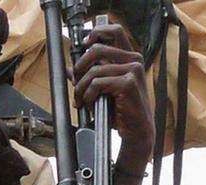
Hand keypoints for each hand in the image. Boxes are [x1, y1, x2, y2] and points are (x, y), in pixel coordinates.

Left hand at [73, 23, 154, 174]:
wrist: (136, 130)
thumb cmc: (121, 111)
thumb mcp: (102, 90)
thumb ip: (88, 77)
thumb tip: (69, 70)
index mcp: (129, 57)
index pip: (114, 32)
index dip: (95, 33)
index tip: (83, 44)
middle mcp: (133, 60)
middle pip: (96, 49)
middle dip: (80, 68)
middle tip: (75, 83)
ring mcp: (132, 70)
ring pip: (93, 71)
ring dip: (82, 88)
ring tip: (82, 101)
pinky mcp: (128, 83)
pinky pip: (97, 83)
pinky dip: (89, 95)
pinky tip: (91, 104)